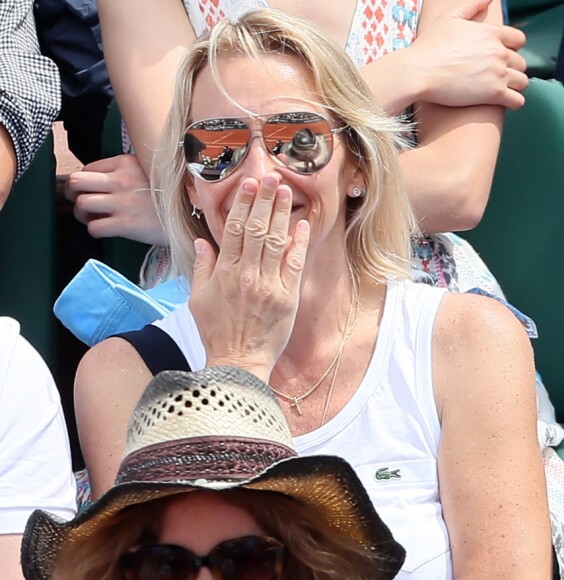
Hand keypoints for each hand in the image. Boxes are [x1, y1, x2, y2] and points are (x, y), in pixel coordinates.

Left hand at [64, 154, 166, 244]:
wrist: (194, 217)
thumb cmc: (173, 196)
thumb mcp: (152, 171)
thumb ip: (129, 171)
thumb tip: (106, 179)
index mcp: (126, 163)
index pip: (88, 168)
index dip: (86, 181)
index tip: (93, 191)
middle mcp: (121, 180)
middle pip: (76, 181)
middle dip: (72, 193)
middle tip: (79, 201)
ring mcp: (123, 203)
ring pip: (81, 204)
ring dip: (81, 213)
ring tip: (92, 217)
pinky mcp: (126, 224)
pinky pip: (94, 227)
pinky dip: (94, 230)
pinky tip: (105, 229)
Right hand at [189, 174, 309, 381]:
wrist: (239, 362)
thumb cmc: (216, 331)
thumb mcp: (198, 300)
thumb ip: (202, 267)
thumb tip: (203, 240)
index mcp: (224, 273)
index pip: (235, 230)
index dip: (244, 205)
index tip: (249, 185)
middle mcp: (247, 274)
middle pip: (258, 229)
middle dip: (265, 201)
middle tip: (271, 177)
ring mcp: (269, 285)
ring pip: (276, 242)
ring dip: (282, 214)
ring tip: (286, 191)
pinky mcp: (287, 297)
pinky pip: (294, 264)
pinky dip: (298, 243)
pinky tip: (302, 224)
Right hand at [410, 0, 527, 108]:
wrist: (419, 73)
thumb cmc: (430, 46)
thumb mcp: (450, 17)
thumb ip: (472, 4)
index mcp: (492, 33)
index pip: (518, 40)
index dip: (512, 49)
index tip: (502, 58)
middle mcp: (500, 52)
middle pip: (520, 63)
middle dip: (512, 70)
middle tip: (498, 78)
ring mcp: (498, 74)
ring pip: (522, 81)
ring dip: (515, 86)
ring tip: (503, 92)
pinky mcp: (493, 94)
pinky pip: (517, 100)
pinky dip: (515, 102)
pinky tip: (507, 103)